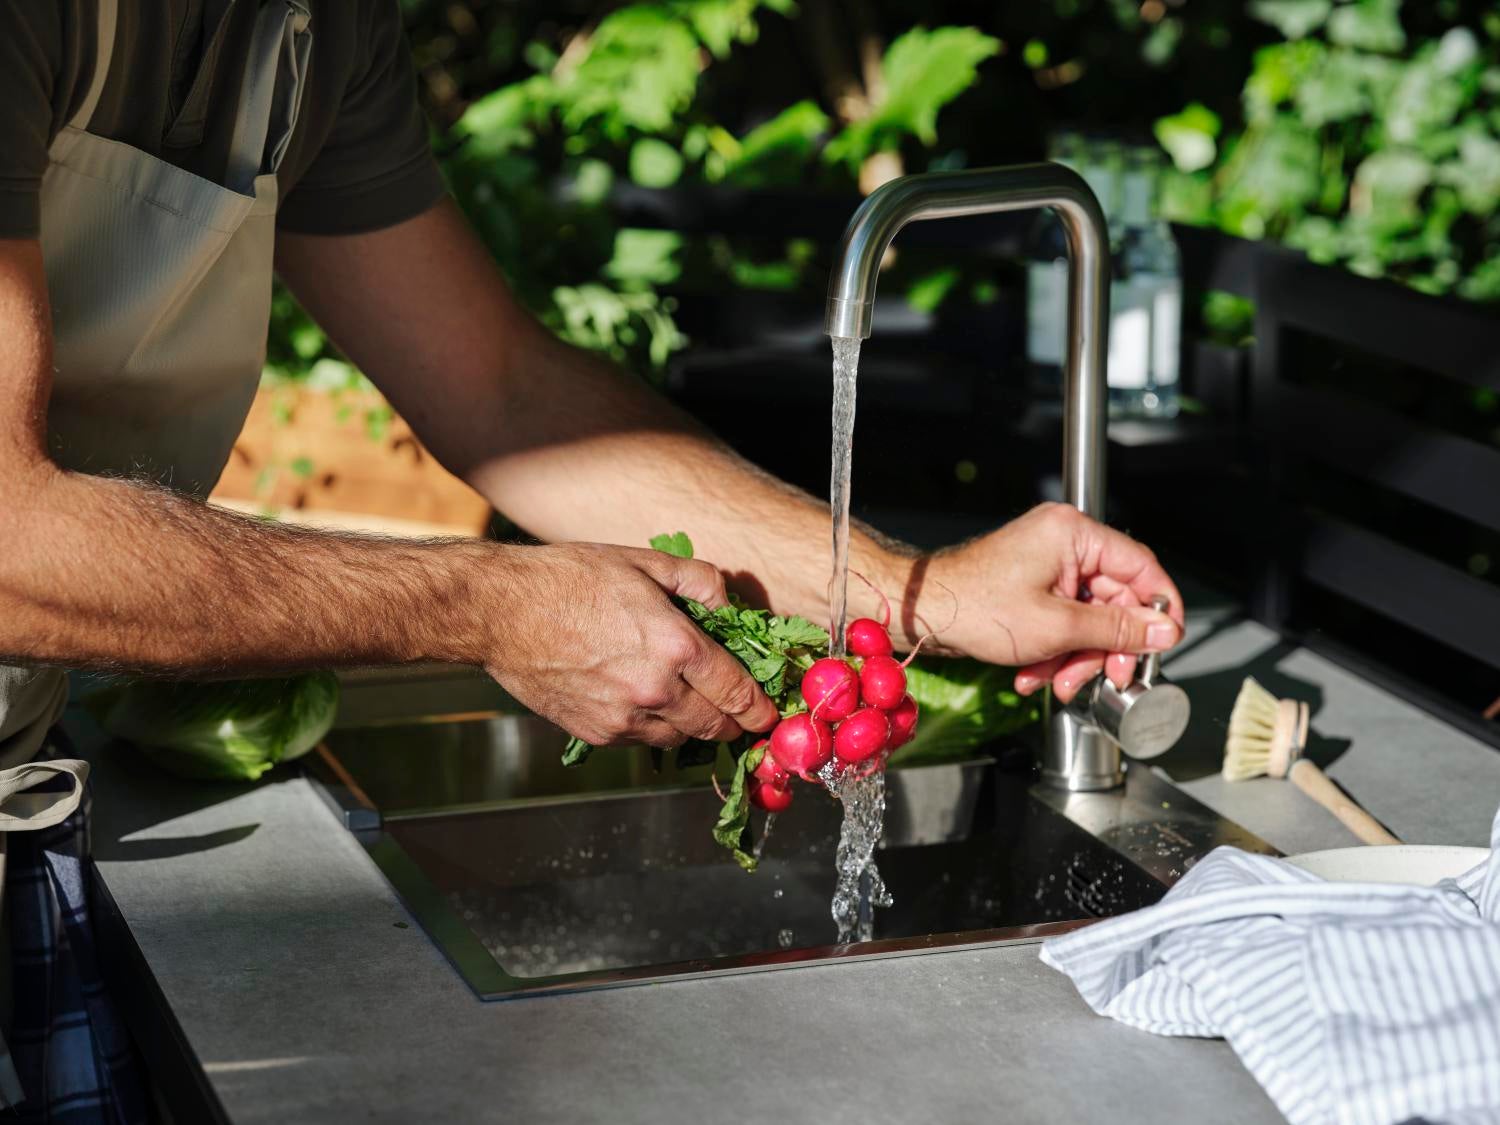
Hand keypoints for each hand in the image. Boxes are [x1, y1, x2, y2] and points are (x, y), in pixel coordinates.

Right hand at [483, 543, 779, 746]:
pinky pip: (643, 741)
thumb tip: (727, 603)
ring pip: (681, 739)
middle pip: (716, 726)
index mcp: (675, 646)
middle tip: (742, 716)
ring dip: (694, 726)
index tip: (769, 714)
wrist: (500, 612)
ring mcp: (623, 718)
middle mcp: (655, 690)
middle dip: (735, 724)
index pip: (738, 692)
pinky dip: (655, 728)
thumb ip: (697, 580)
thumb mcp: (642, 562)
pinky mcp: (596, 733)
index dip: (760, 708)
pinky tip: (649, 703)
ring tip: (695, 705)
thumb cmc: (569, 578)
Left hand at [925, 504, 1184, 703]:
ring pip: (1087, 617)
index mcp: (1074, 534)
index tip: (1163, 643)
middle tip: (1105, 678)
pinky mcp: (1033, 586)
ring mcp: (1047, 564)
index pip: (1141, 568)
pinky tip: (1034, 674)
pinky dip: (1054, 651)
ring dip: (1075, 657)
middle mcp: (1064, 542)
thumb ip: (1116, 628)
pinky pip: (1062, 621)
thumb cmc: (976, 608)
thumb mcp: (1057, 627)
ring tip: (1055, 682)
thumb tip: (1164, 630)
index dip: (1158, 609)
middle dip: (1104, 647)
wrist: (923, 614)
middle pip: (1114, 600)